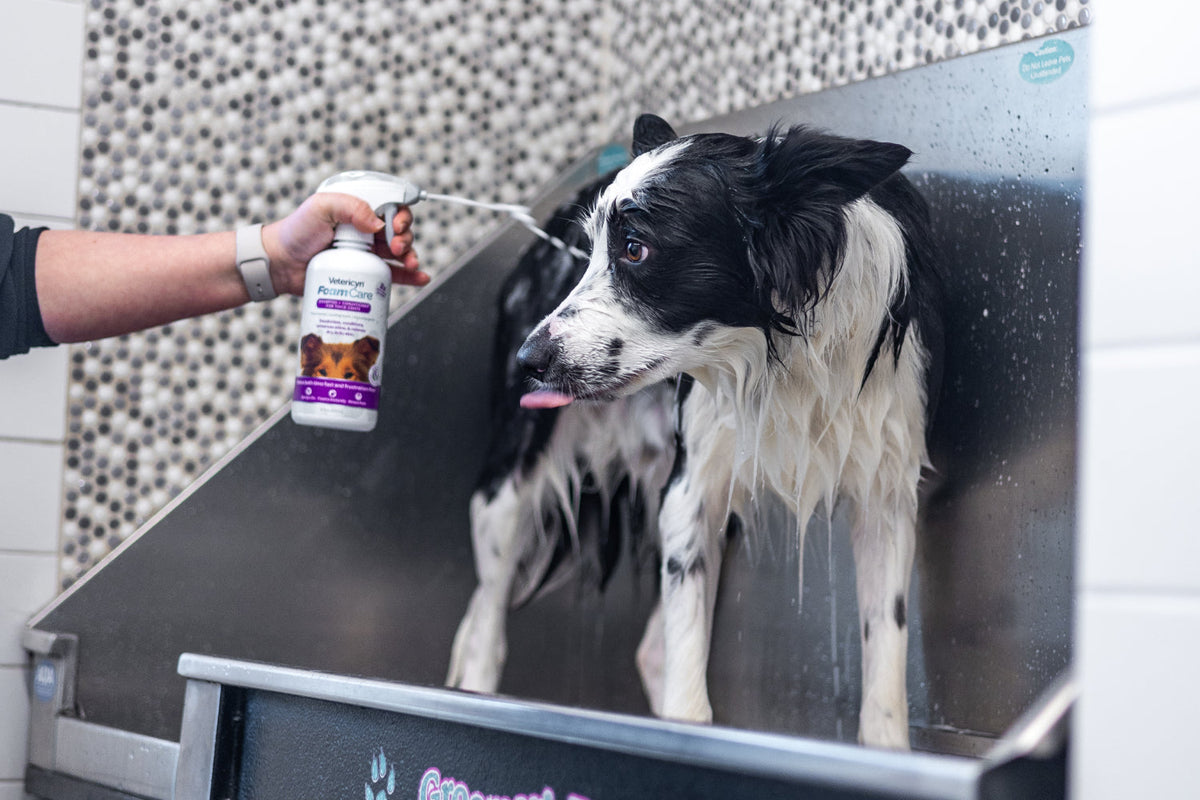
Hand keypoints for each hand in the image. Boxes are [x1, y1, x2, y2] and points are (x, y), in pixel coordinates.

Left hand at [260, 192, 429, 295]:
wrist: (280, 264)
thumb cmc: (296, 231)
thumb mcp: (320, 208)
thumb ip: (349, 206)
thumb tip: (378, 223)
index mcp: (358, 208)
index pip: (390, 206)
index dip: (400, 215)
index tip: (395, 226)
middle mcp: (366, 228)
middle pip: (399, 230)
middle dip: (406, 237)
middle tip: (396, 247)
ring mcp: (367, 251)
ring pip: (400, 252)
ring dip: (411, 256)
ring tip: (409, 263)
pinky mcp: (365, 273)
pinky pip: (392, 274)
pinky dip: (409, 276)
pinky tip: (420, 277)